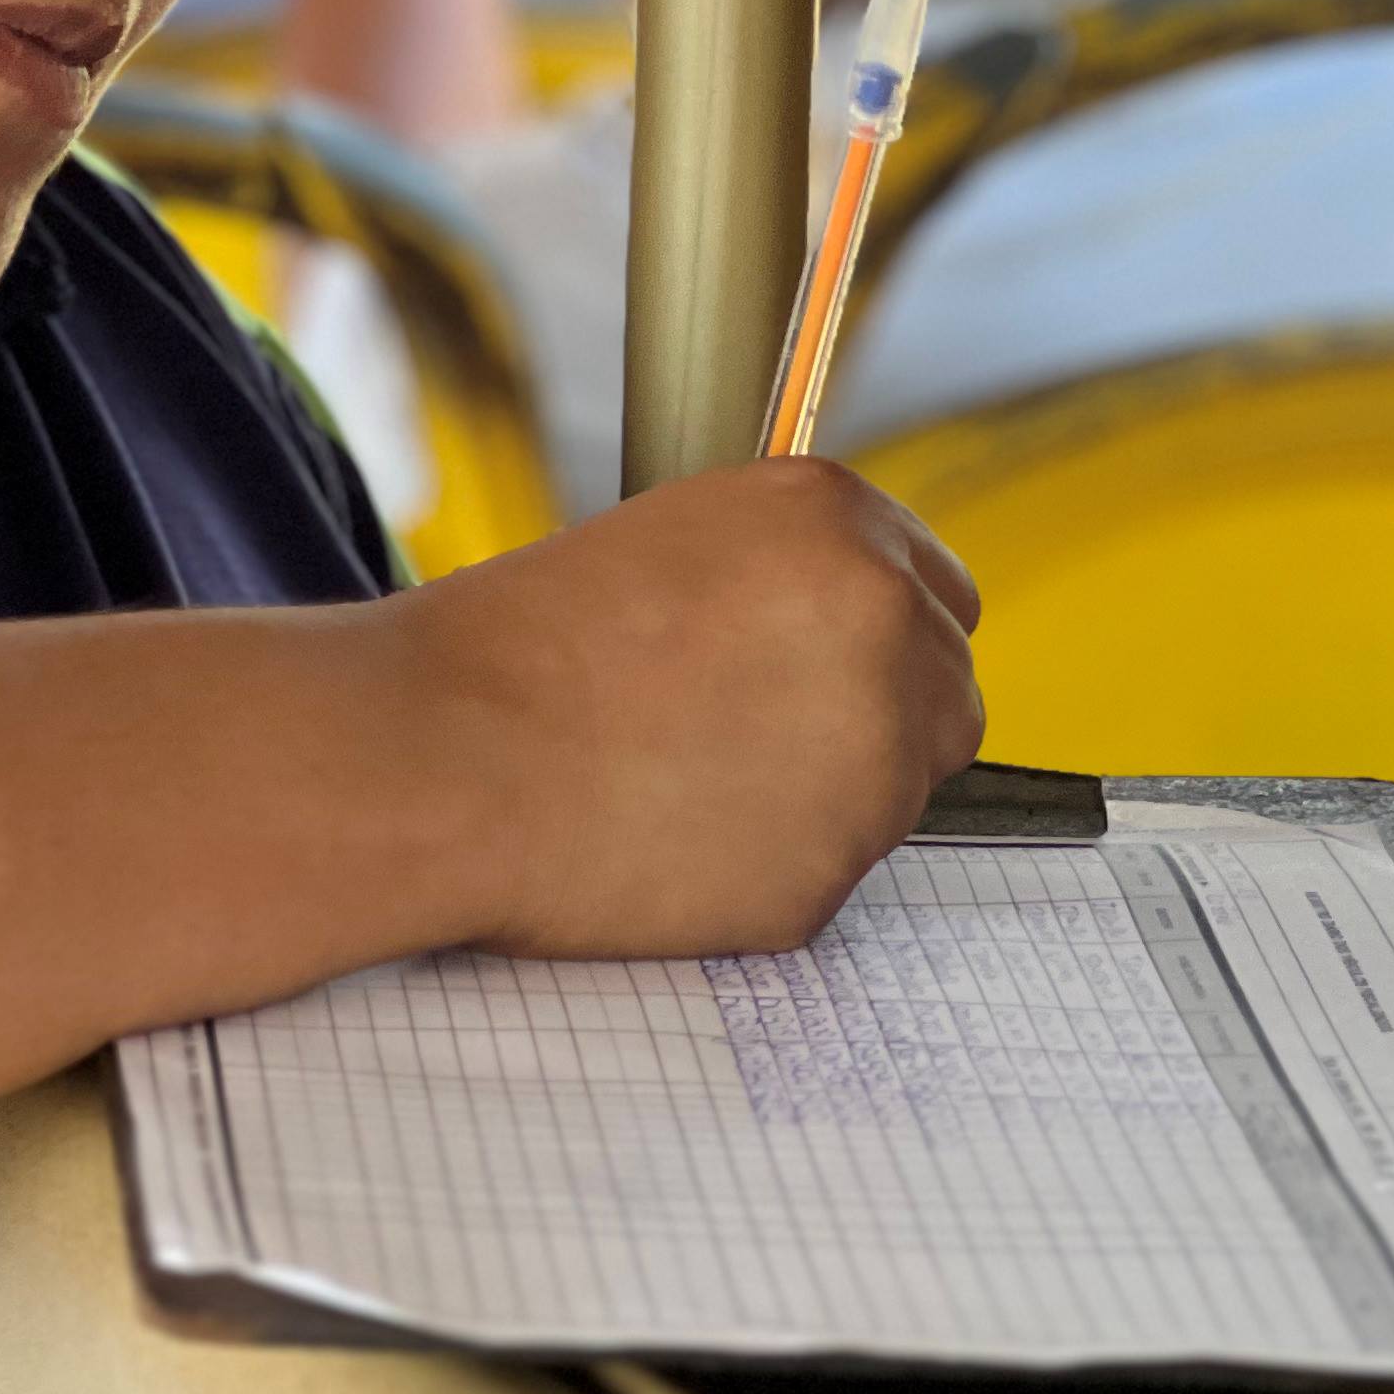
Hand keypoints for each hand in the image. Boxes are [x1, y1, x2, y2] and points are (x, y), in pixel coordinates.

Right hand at [393, 460, 984, 957]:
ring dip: (830, 795)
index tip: (822, 667)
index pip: (944, 592)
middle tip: (756, 737)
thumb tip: (848, 639)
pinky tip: (673, 839)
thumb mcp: (678, 544)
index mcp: (839, 520)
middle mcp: (884, 623)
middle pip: (949, 694)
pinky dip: (772, 869)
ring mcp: (874, 754)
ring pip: (902, 791)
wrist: (444, 754)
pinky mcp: (834, 871)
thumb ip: (791, 578)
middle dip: (878, 719)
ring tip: (689, 783)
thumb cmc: (520, 647)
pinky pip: (831, 873)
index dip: (879, 636)